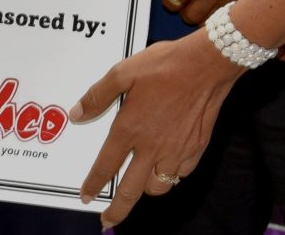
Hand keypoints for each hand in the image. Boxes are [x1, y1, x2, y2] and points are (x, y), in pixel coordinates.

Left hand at [70, 32, 241, 227]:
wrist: (207, 65)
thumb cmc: (165, 66)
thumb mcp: (123, 73)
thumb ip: (97, 95)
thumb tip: (77, 114)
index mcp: (129, 129)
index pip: (106, 166)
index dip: (93, 184)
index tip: (86, 196)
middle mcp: (151, 147)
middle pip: (131, 191)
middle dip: (117, 211)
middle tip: (108, 221)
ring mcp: (176, 152)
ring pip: (158, 187)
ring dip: (145, 191)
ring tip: (138, 188)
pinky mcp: (196, 149)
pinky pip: (180, 175)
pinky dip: (170, 178)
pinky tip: (166, 169)